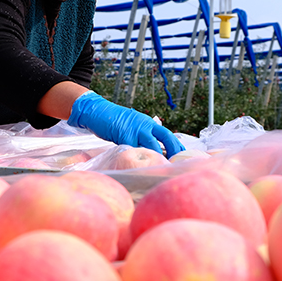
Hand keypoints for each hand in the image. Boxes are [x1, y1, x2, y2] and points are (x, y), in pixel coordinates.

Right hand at [67, 91, 184, 157]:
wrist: (98, 112)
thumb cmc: (114, 122)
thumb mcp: (133, 125)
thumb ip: (142, 135)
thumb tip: (151, 150)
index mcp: (148, 123)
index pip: (166, 134)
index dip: (176, 145)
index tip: (183, 155)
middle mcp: (144, 125)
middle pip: (165, 137)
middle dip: (174, 150)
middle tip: (178, 163)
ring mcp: (135, 130)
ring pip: (152, 145)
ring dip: (158, 157)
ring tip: (163, 168)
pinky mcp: (124, 136)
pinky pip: (134, 150)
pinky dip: (139, 159)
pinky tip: (143, 167)